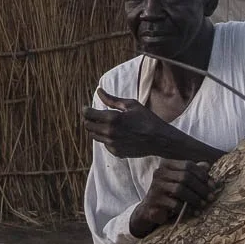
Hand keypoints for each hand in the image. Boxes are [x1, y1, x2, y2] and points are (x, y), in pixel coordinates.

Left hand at [83, 88, 197, 159]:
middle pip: (88, 126)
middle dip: (88, 120)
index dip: (85, 110)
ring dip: (96, 129)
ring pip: (95, 136)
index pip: (89, 115)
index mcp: (112, 118)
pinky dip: (106, 138)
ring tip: (105, 124)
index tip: (86, 108)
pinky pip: (105, 144)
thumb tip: (98, 91)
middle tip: (93, 115)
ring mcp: (112, 144)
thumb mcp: (131, 105)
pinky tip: (116, 134)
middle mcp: (109, 133)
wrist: (159, 139)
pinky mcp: (116, 152)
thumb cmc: (147, 119)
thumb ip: (111, 99)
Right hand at [128, 159, 215, 238]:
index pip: (187, 165)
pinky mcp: (154, 200)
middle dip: (200, 188)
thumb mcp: (181, 181)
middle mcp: (159, 172)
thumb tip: (207, 166)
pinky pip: (174, 204)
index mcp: (166, 164)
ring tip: (203, 205)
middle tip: (211, 197)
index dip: (202, 174)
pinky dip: (187, 209)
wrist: (151, 208)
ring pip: (180, 189)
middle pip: (185, 177)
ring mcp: (155, 186)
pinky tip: (194, 212)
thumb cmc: (169, 192)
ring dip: (195, 198)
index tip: (212, 185)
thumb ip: (193, 173)